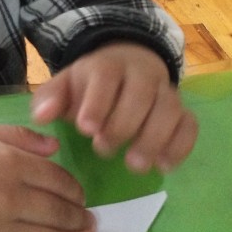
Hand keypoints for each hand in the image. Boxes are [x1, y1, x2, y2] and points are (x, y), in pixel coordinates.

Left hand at [29, 42, 196, 173]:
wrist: (125, 68)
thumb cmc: (89, 86)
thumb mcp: (65, 86)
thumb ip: (50, 99)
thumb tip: (41, 116)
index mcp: (107, 65)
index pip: (106, 77)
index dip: (98, 102)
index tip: (86, 128)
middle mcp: (141, 74)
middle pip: (140, 93)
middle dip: (122, 124)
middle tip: (102, 149)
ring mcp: (165, 92)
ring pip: (168, 109)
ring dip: (153, 139)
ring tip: (134, 165)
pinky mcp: (182, 112)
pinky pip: (190, 125)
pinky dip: (180, 146)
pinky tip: (163, 166)